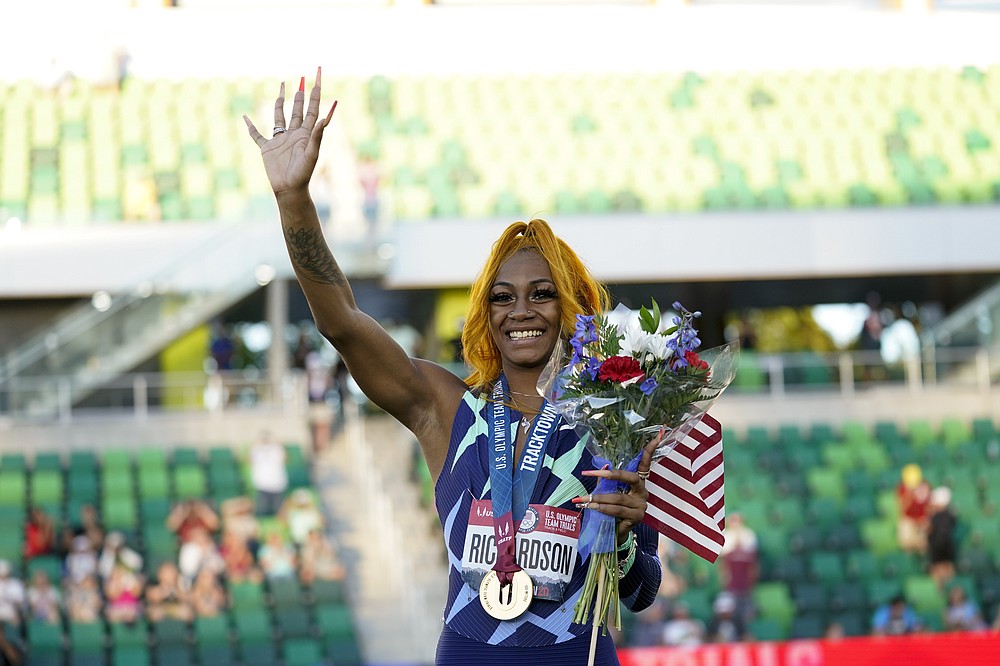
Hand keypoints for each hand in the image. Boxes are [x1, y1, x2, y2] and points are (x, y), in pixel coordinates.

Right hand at [244, 67, 336, 195]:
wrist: (289, 190)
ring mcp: (279, 140)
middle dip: (300, 95)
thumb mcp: (312, 155)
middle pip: (297, 109)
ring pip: (279, 116)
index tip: (318, 78)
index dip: (316, 94)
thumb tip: (325, 118)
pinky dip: (250, 127)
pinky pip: (256, 135)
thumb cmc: (303, 175)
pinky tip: (245, 118)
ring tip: (282, 87)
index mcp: (305, 134)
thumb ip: (316, 137)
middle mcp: (293, 134)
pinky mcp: (267, 148)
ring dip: (280, 102)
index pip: (313, 109)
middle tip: (302, 79)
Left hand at [575, 430, 662, 544]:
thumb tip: (603, 467)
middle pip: (630, 478)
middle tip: (591, 474)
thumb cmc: (613, 509)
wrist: (617, 533)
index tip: (659, 434)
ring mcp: (641, 506)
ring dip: (597, 498)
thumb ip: (607, 481)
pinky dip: (601, 508)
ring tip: (583, 499)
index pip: (646, 464)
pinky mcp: (636, 518)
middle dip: (610, 475)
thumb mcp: (610, 492)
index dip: (651, 450)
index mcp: (639, 483)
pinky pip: (616, 511)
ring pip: (618, 498)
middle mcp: (643, 492)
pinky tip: (591, 507)